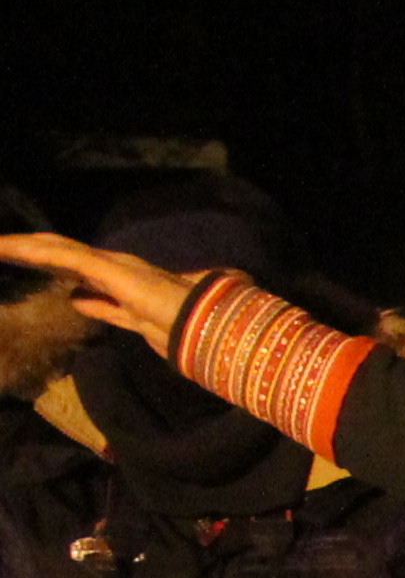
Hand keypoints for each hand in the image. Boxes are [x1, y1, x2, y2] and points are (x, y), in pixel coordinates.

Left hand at [0, 234, 194, 344]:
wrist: (211, 328)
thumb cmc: (187, 328)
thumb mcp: (134, 322)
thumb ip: (105, 309)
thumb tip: (78, 299)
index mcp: (117, 281)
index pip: (73, 268)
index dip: (45, 262)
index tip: (17, 259)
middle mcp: (111, 266)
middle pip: (60, 254)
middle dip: (28, 251)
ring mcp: (110, 265)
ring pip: (57, 250)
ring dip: (23, 248)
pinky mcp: (109, 268)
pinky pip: (65, 257)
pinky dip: (36, 252)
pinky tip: (10, 248)